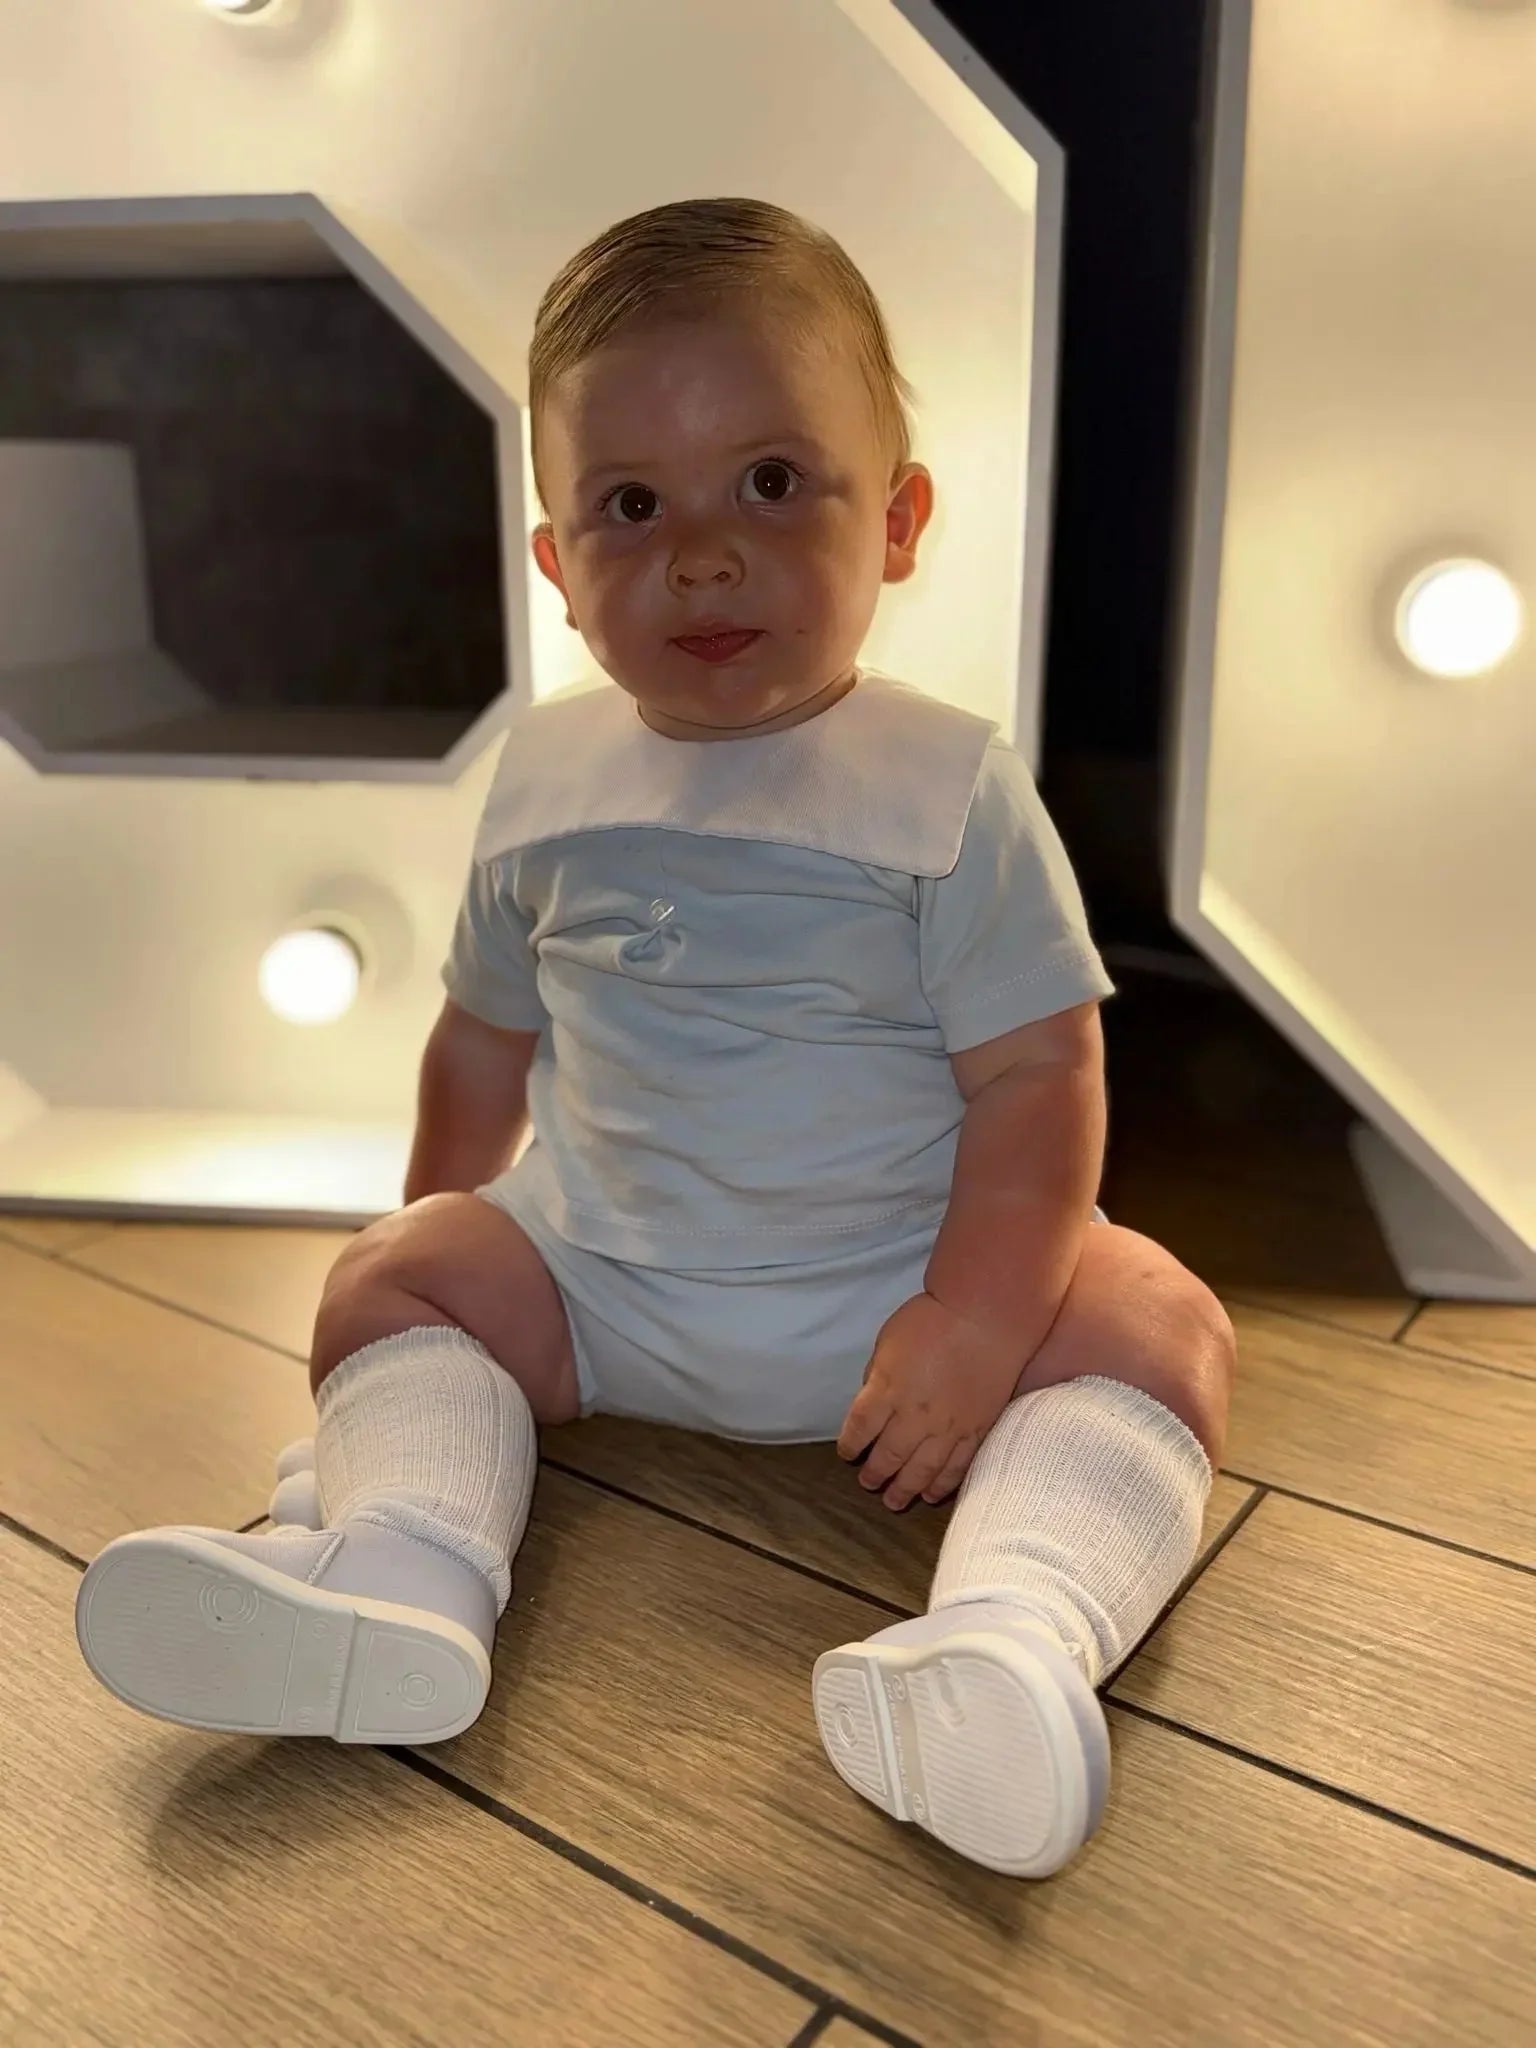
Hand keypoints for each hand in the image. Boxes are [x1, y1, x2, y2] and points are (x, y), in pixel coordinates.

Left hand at [837, 1291, 1022, 1511]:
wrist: (987, 1317)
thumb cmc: (933, 1319)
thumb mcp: (888, 1341)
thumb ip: (878, 1376)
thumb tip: (873, 1399)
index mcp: (886, 1390)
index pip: (859, 1428)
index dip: (851, 1445)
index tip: (848, 1453)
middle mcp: (914, 1415)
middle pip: (888, 1455)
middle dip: (875, 1474)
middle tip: (869, 1484)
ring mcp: (948, 1426)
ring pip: (921, 1470)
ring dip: (904, 1489)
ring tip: (894, 1502)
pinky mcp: (976, 1430)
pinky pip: (956, 1466)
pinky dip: (941, 1484)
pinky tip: (931, 1494)